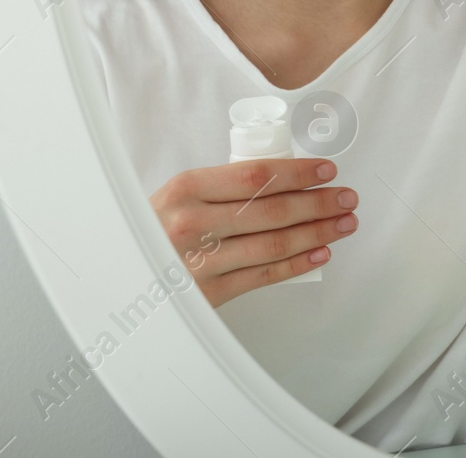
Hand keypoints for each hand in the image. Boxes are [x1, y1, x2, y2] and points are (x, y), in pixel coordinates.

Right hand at [149, 157, 357, 306]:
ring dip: (318, 232)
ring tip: (344, 223)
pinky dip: (297, 264)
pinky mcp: (208, 295)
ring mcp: (201, 262)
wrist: (118, 274)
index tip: (328, 171)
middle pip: (272, 210)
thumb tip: (283, 177)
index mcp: (186, 189)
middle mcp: (193, 224)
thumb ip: (220, 187)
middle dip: (319, 203)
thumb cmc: (155, 228)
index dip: (298, 173)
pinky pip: (263, 276)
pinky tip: (321, 252)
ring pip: (274, 243)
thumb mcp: (178, 196)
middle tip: (348, 197)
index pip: (256, 176)